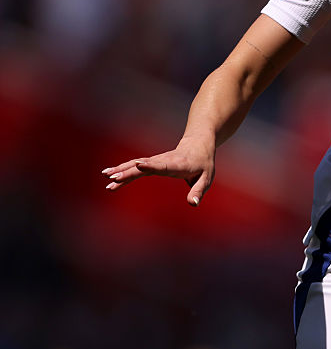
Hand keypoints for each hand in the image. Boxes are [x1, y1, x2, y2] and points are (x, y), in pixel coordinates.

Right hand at [101, 136, 215, 206]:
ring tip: (106, 176)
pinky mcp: (151, 162)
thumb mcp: (206, 178)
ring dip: (121, 170)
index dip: (151, 165)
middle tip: (113, 179)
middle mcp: (164, 161)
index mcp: (178, 165)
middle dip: (128, 172)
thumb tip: (193, 204)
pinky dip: (123, 169)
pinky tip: (109, 174)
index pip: (163, 166)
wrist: (198, 145)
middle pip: (144, 166)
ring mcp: (156, 160)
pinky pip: (135, 166)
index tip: (139, 165)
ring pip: (137, 165)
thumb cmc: (203, 164)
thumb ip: (198, 191)